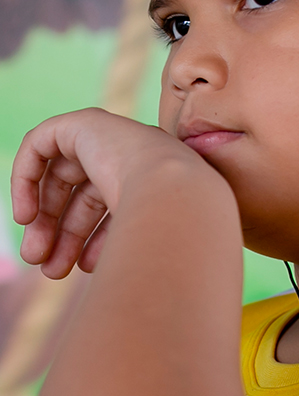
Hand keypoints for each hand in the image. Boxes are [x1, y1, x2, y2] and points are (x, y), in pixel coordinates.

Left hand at [11, 108, 197, 278]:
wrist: (176, 199)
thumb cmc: (170, 232)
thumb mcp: (138, 245)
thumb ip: (118, 248)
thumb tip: (104, 272)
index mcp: (151, 178)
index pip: (110, 206)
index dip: (92, 239)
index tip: (81, 267)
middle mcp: (132, 155)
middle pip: (83, 195)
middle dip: (64, 234)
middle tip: (49, 268)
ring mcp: (109, 137)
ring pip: (60, 178)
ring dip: (45, 219)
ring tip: (36, 256)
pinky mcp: (84, 123)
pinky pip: (40, 145)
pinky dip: (25, 179)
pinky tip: (26, 216)